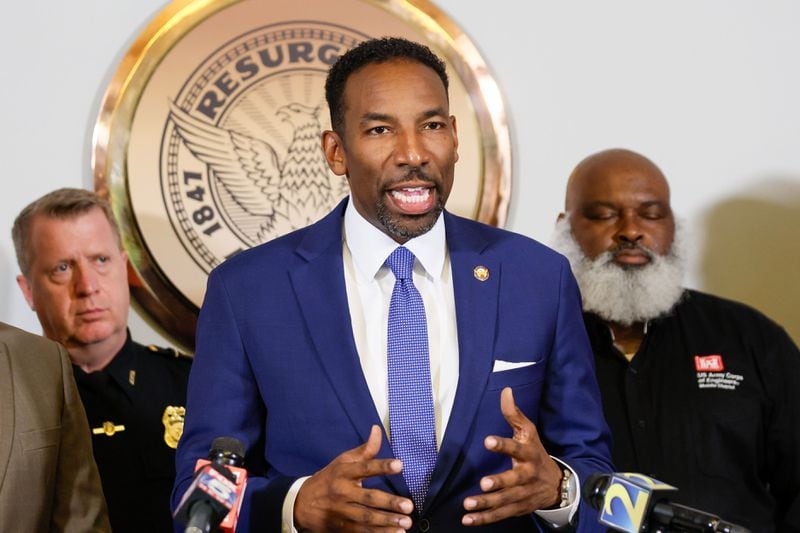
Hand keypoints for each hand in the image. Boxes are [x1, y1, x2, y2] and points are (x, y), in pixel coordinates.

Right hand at [294, 425, 413, 531]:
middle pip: (368, 498)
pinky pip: (361, 532)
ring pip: (366, 518)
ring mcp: (341, 511)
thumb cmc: (328, 479)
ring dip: (387, 522)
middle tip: (408, 505)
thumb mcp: (343, 461)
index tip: (399, 465)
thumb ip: (364, 450)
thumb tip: (377, 430)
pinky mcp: (341, 527)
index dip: (382, 466)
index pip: (365, 468)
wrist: (301, 503)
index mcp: (344, 472)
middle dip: (389, 503)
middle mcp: (343, 492)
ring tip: (405, 523)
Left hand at [462, 387, 562, 525]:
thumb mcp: (529, 432)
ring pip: (505, 501)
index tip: (488, 440)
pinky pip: (501, 514)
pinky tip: (468, 519)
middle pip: (514, 480)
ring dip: (487, 504)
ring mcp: (523, 494)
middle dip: (500, 482)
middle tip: (484, 483)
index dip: (503, 444)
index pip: (516, 448)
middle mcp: (527, 475)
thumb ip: (514, 414)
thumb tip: (505, 390)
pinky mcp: (517, 508)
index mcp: (528, 454)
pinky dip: (485, 518)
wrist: (558, 484)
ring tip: (469, 504)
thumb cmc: (535, 452)